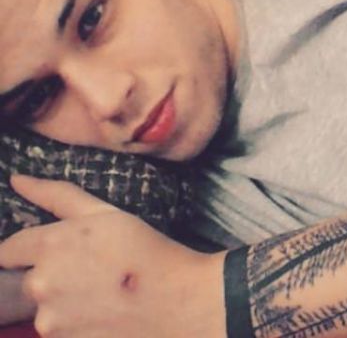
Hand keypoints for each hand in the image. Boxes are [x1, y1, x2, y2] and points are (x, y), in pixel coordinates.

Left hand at [0, 175, 225, 337]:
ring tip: (105, 291)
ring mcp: (50, 321)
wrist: (174, 299)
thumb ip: (56, 195)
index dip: (29, 248)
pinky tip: (105, 311)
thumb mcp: (104, 213)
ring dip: (65, 300)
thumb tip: (17, 179)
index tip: (60, 249)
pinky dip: (77, 321)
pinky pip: (61, 329)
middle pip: (31, 279)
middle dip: (54, 274)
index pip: (9, 249)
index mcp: (49, 245)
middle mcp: (40, 285)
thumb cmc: (142, 247)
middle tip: (95, 268)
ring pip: (47, 306)